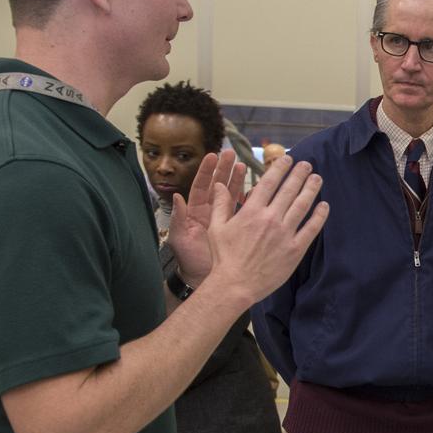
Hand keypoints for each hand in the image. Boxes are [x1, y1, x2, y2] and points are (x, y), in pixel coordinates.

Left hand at [167, 150, 245, 282]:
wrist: (201, 278)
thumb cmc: (189, 260)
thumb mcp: (180, 238)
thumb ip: (177, 218)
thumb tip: (176, 196)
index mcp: (195, 211)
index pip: (201, 185)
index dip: (207, 171)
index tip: (214, 156)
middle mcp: (209, 212)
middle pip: (218, 185)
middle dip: (224, 169)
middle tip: (232, 154)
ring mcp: (223, 219)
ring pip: (231, 195)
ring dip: (237, 180)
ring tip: (245, 166)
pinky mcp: (235, 227)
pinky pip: (242, 210)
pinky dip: (249, 200)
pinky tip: (256, 190)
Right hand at [204, 155, 328, 306]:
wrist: (236, 285)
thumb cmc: (224, 258)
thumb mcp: (216, 228)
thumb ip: (221, 204)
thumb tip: (219, 184)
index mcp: (251, 211)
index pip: (269, 182)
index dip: (280, 168)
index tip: (287, 159)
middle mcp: (270, 219)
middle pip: (289, 190)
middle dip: (299, 174)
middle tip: (307, 164)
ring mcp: (285, 234)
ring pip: (302, 205)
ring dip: (311, 189)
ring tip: (317, 178)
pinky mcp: (295, 250)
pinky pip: (311, 229)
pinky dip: (319, 216)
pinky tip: (324, 205)